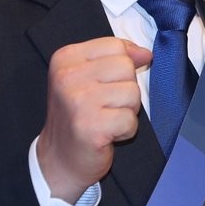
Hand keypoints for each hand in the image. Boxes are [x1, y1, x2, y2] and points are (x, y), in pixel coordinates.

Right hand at [36, 37, 151, 202]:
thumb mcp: (90, 76)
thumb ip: (117, 58)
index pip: (115, 46)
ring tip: (106, 119)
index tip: (105, 85)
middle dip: (125, 89)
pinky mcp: (91, 127)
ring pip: (132, 92)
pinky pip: (130, 119)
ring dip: (126, 110)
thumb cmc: (78, 115)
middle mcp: (67, 77)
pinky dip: (125, 130)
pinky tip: (107, 135)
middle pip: (126, 67)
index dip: (122, 67)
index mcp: (66, 58)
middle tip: (105, 106)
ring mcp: (78, 102)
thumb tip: (145, 53)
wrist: (59, 159)